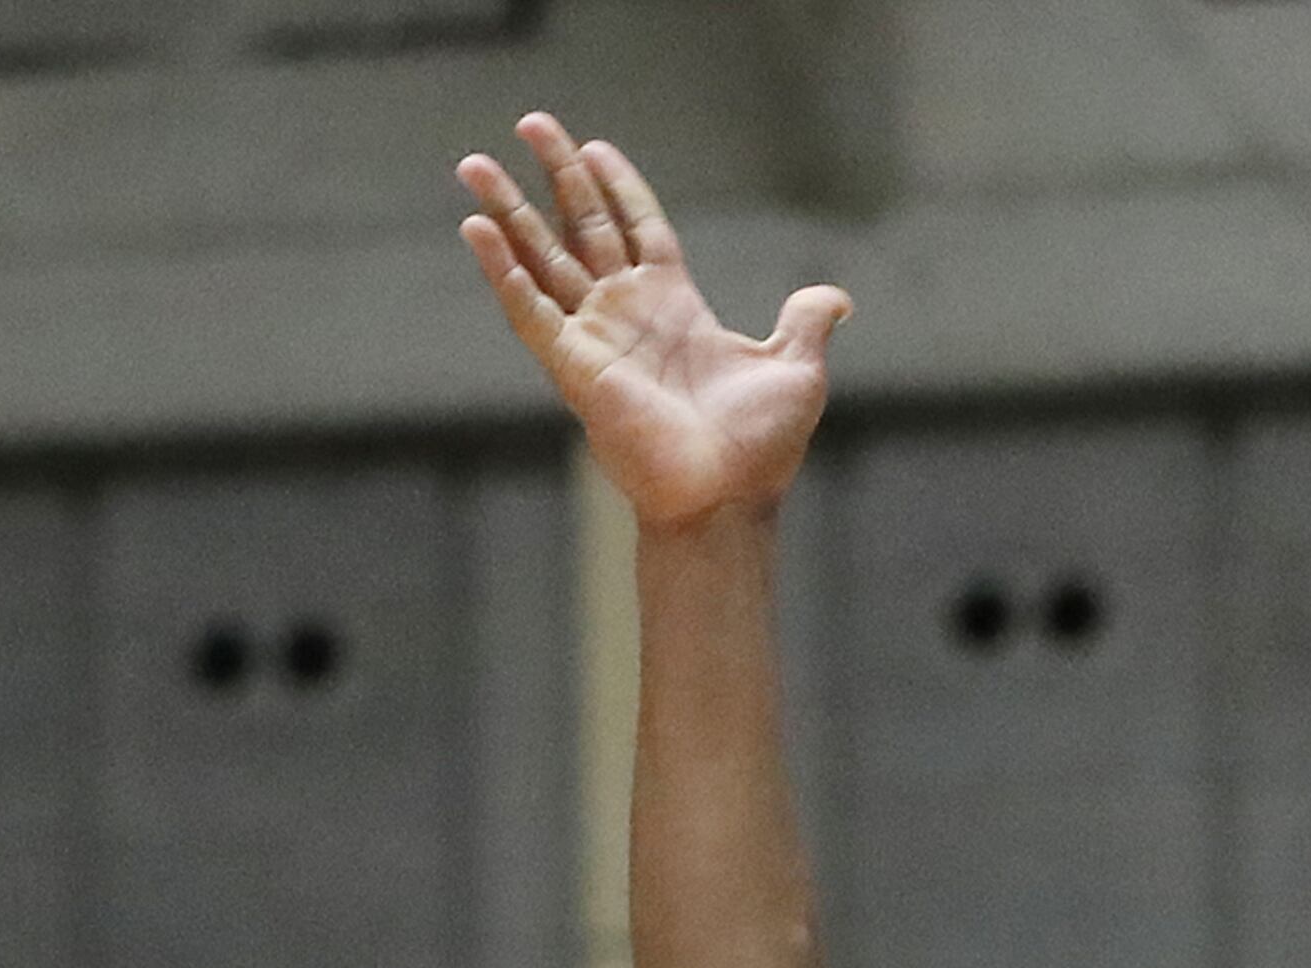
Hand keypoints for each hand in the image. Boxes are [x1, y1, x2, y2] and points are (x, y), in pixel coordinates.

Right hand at [458, 114, 847, 530]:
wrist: (727, 501)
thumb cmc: (760, 450)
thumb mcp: (797, 370)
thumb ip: (806, 322)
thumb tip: (837, 299)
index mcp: (676, 307)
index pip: (639, 228)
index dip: (619, 187)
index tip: (596, 148)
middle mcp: (629, 316)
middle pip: (583, 227)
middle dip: (557, 174)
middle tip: (531, 122)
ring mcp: (596, 339)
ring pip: (541, 258)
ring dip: (508, 212)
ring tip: (474, 165)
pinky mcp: (573, 368)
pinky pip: (527, 311)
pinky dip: (500, 271)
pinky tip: (474, 230)